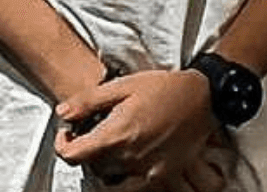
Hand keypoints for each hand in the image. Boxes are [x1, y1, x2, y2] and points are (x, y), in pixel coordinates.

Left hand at [54, 67, 219, 187]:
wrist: (204, 97)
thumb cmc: (163, 88)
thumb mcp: (121, 85)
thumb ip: (88, 101)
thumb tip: (62, 113)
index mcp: (118, 133)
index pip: (73, 156)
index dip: (62, 145)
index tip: (68, 134)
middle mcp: (132, 157)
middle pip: (92, 168)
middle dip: (85, 153)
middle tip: (91, 134)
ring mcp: (149, 170)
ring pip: (111, 182)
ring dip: (104, 168)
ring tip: (110, 148)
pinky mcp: (164, 175)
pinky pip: (135, 187)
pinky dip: (125, 179)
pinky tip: (127, 160)